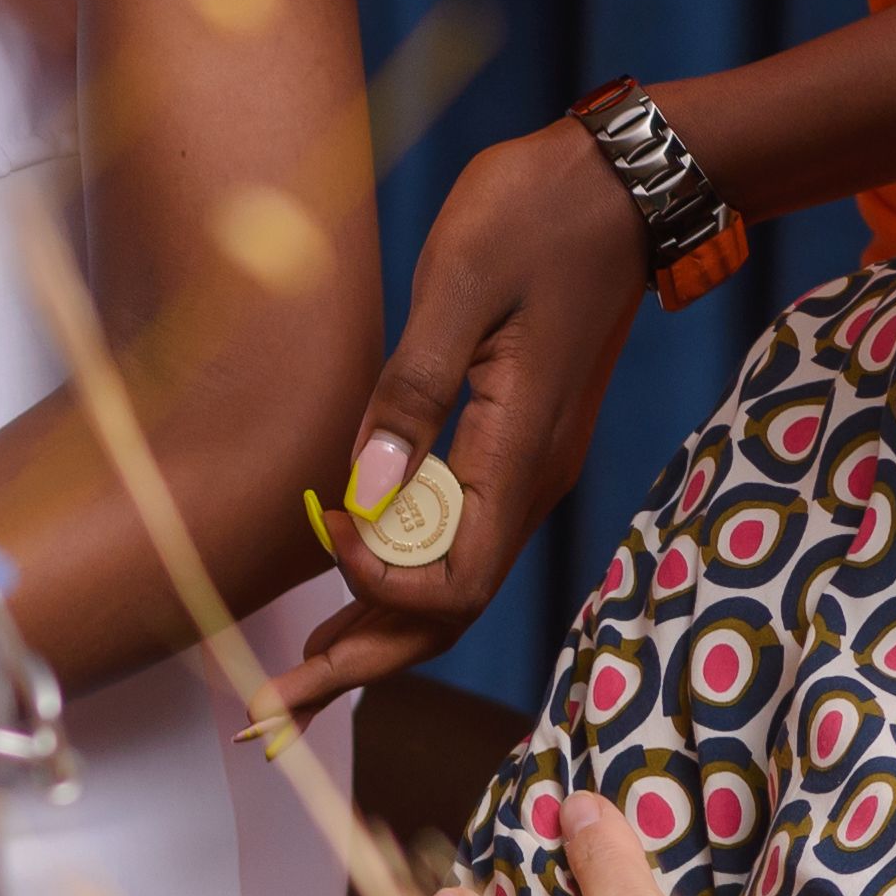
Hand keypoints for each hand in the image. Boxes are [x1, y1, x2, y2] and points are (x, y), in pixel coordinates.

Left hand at [260, 123, 648, 715]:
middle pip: (446, 611)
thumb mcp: (457, 286)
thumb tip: (364, 495)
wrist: (624, 180)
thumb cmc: (537, 214)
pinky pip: (456, 539)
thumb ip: (411, 394)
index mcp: (521, 454)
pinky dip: (399, 579)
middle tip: (270, 715)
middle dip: (357, 665)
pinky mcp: (516, 445)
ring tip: (295, 684)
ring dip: (374, 636)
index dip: (381, 586)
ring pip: (451, 584)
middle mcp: (532, 480)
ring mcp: (529, 468)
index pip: (454, 583)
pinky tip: (350, 594)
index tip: (328, 531)